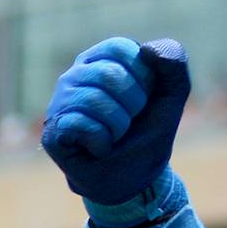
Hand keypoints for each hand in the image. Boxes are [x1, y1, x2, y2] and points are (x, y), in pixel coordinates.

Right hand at [41, 37, 192, 208]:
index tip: (144, 99)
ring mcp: (59, 103)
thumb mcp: (171, 98)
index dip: (143, 78)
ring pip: (95, 101)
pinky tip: (99, 148)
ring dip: (119, 127)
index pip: (123, 49)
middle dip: (133, 106)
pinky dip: (103, 143)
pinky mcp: (52, 132)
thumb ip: (174, 65)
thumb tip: (147, 49)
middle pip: (109, 75)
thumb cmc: (148, 132)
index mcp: (101, 59)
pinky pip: (83, 126)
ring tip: (114, 135)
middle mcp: (75, 75)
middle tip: (129, 122)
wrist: (136, 179)